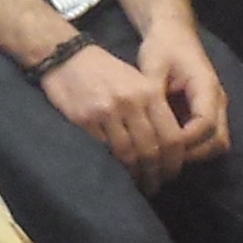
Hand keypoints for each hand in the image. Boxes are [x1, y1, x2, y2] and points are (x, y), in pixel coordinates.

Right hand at [42, 34, 189, 192]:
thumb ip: (154, 109)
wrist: (68, 57)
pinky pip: (104, 151)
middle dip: (156, 174)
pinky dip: (113, 166)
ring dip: (135, 175)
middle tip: (155, 185)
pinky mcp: (84, 120)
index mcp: (149, 92)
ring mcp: (106, 112)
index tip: (171, 174)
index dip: (174, 163)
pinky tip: (117, 173)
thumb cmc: (106, 71)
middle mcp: (131, 103)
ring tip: (137, 184)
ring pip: (128, 155)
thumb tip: (168, 146)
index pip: (172, 137)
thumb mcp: (137, 81)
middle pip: (151, 150)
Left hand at [142, 25, 231, 165]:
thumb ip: (152, 93)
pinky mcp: (208, 114)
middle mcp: (217, 100)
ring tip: (165, 156)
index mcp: (206, 86)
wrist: (174, 34)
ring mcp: (216, 109)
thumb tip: (146, 120)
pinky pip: (209, 139)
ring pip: (216, 144)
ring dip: (194, 155)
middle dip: (192, 154)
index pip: (205, 123)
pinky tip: (168, 149)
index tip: (162, 146)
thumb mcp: (153, 66)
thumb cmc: (163, 47)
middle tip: (162, 158)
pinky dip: (193, 149)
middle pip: (217, 140)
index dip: (185, 140)